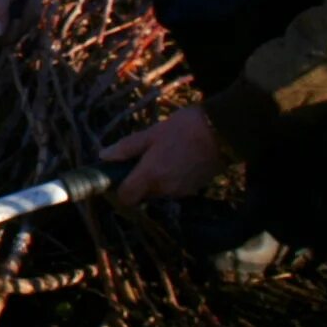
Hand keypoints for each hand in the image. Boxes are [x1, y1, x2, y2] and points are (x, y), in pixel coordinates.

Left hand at [100, 106, 227, 206]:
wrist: (222, 131)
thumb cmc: (184, 128)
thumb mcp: (151, 133)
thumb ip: (127, 148)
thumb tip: (104, 156)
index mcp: (150, 176)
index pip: (127, 198)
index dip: (120, 188)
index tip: (121, 173)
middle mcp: (165, 189)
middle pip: (143, 194)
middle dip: (140, 179)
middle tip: (144, 155)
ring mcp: (181, 191)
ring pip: (159, 191)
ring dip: (157, 178)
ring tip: (164, 152)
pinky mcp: (195, 189)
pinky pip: (175, 188)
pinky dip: (172, 177)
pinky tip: (178, 157)